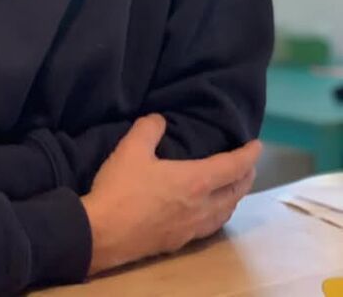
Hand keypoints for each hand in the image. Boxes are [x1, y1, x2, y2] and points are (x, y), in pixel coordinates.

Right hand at [81, 114, 260, 274]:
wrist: (104, 233)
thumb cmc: (122, 188)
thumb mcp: (131, 148)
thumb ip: (149, 128)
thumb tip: (160, 119)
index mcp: (196, 181)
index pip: (233, 167)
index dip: (248, 154)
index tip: (257, 145)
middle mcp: (202, 206)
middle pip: (236, 192)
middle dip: (246, 176)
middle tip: (247, 164)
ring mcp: (192, 228)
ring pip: (226, 212)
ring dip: (235, 196)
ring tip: (233, 187)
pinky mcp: (180, 241)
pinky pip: (211, 226)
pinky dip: (219, 213)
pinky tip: (209, 212)